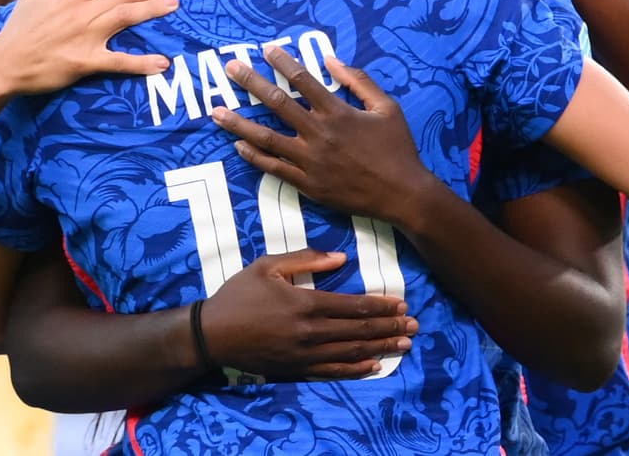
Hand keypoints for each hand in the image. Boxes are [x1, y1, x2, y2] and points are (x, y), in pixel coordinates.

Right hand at [0, 0, 179, 92]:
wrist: (3, 63)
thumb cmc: (20, 27)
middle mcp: (81, 11)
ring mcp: (85, 36)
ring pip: (126, 17)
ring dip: (153, 9)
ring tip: (174, 6)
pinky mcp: (85, 62)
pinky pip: (118, 61)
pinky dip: (141, 63)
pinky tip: (161, 63)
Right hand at [202, 248, 415, 379]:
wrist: (213, 334)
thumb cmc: (239, 295)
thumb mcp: (267, 266)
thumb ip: (305, 259)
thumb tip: (341, 258)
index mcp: (306, 303)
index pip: (354, 305)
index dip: (381, 305)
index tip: (402, 303)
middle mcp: (312, 331)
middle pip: (360, 329)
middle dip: (390, 326)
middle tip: (415, 325)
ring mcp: (306, 354)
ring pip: (353, 351)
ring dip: (381, 347)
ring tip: (405, 344)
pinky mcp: (299, 370)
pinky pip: (335, 371)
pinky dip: (357, 368)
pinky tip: (374, 365)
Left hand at [211, 47, 431, 223]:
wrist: (403, 194)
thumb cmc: (398, 148)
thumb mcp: (387, 107)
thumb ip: (359, 81)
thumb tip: (331, 59)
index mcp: (338, 112)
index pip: (303, 80)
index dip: (282, 62)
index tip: (264, 50)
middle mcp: (319, 134)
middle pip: (277, 103)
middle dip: (250, 82)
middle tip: (229, 68)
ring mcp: (310, 161)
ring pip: (266, 138)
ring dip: (239, 123)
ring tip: (216, 111)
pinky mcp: (308, 184)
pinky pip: (274, 168)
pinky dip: (254, 155)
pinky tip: (237, 145)